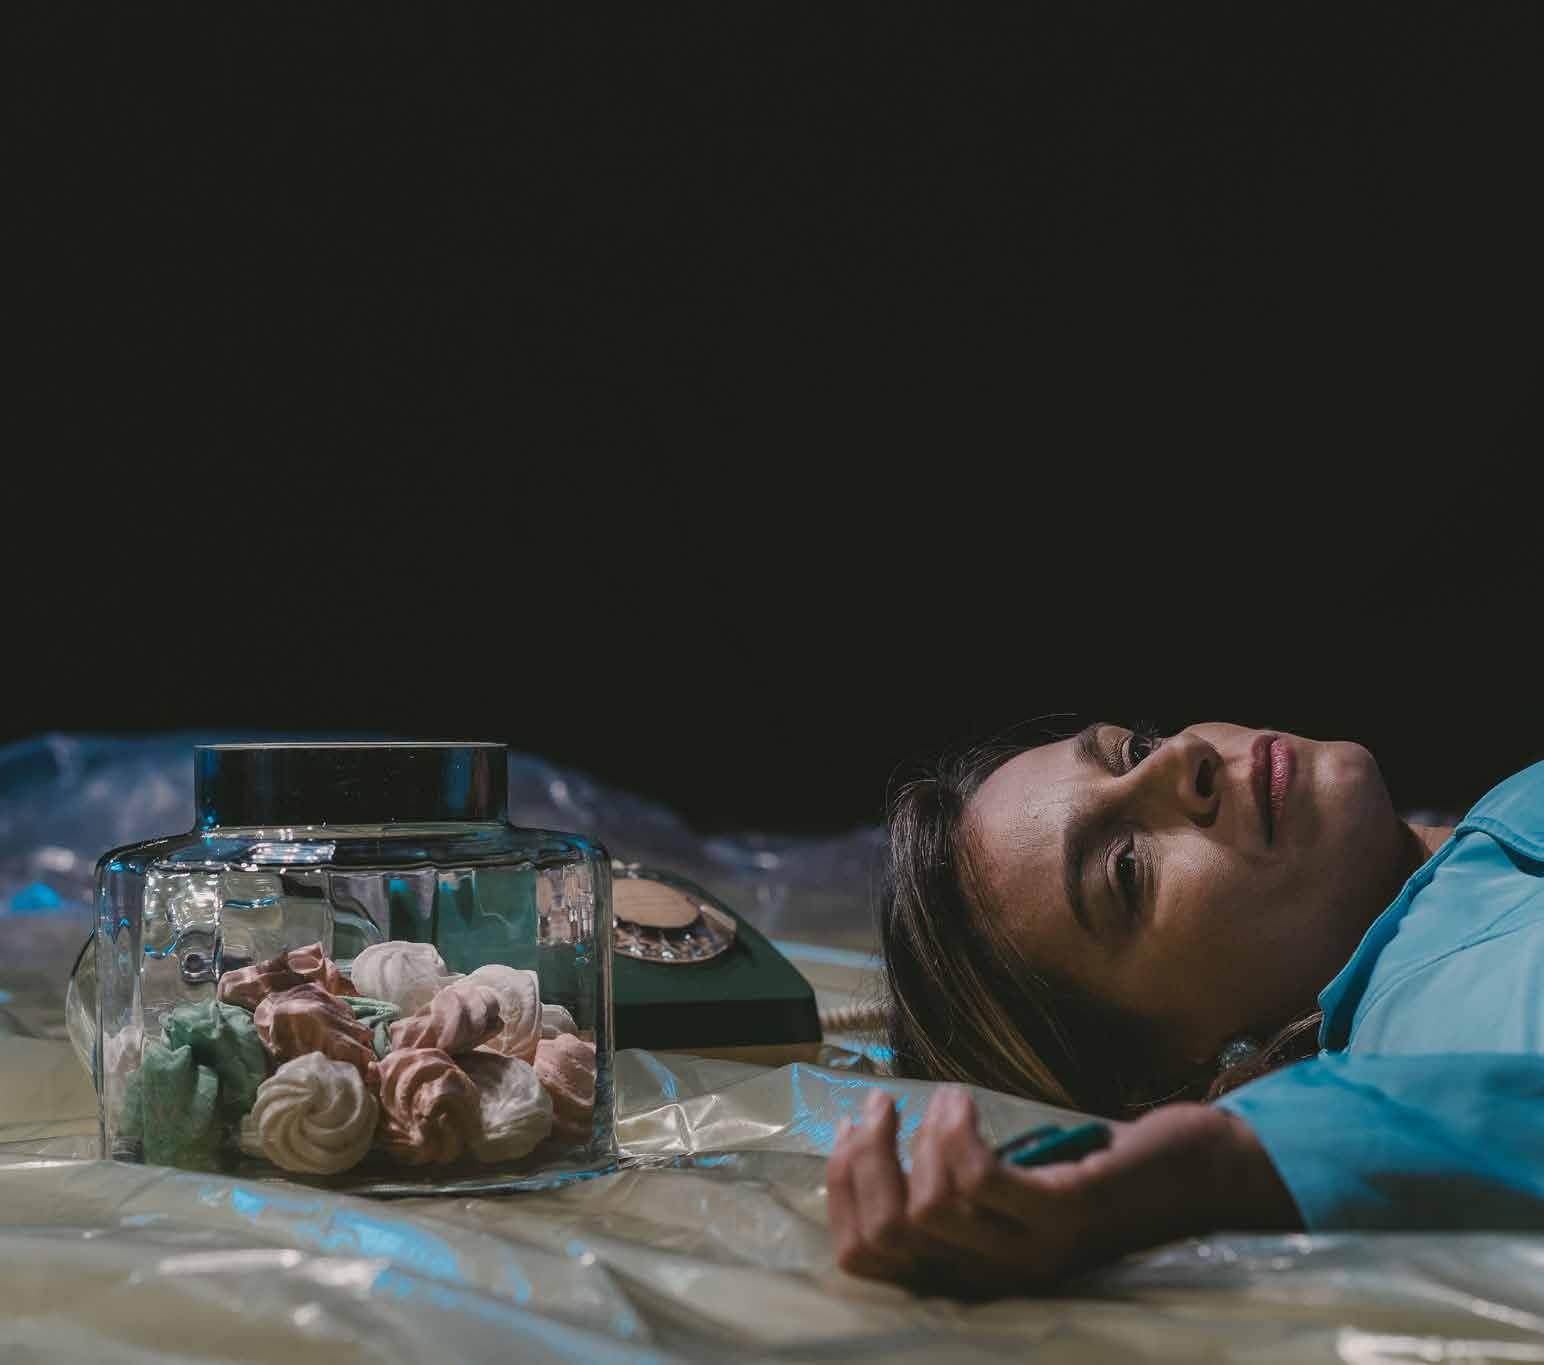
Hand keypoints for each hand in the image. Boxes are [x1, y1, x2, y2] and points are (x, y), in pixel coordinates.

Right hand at [826, 1087, 1298, 1295]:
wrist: (1206, 1177)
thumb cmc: (1102, 1171)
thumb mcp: (1016, 1187)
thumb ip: (958, 1184)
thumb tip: (870, 1139)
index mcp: (972, 1273)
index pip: (866, 1260)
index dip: (839, 1192)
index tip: (848, 1132)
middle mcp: (995, 1279)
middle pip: (885, 1236)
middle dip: (861, 1161)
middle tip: (876, 1107)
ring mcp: (1031, 1252)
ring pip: (926, 1207)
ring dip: (917, 1138)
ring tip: (941, 1101)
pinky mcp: (1064, 1215)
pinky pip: (977, 1180)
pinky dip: (955, 1130)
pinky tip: (964, 1101)